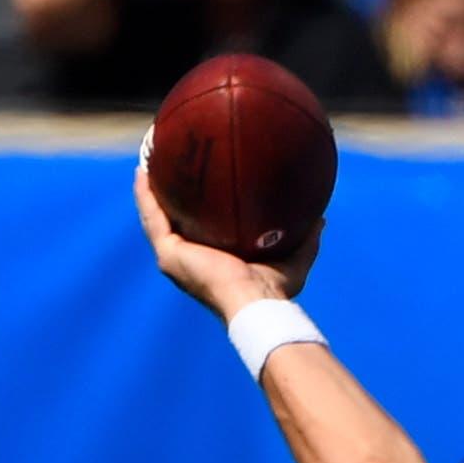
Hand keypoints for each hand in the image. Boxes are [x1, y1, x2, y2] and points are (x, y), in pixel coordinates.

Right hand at [134, 162, 320, 317]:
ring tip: (146, 157)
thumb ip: (306, 238)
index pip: (198, 228)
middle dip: (167, 191)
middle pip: (171, 218)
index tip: (196, 180)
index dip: (194, 205)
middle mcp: (187, 259)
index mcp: (211, 260)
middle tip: (165, 162)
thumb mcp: (295, 260)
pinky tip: (142, 169)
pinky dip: (145, 194)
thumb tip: (321, 217)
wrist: (256, 306)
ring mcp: (174, 257)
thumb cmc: (275, 293)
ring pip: (154, 215)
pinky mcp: (168, 254)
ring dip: (148, 186)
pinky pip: (152, 217)